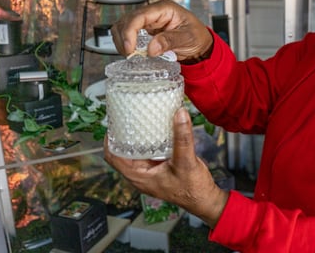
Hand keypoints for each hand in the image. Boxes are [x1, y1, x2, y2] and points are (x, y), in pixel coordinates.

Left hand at [103, 108, 228, 227]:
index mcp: (139, 177)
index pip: (113, 158)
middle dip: (123, 135)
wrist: (204, 199)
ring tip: (139, 119)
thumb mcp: (186, 162)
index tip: (113, 124)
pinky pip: (149, 151)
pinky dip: (150, 140)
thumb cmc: (192, 189)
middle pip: (123, 152)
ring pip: (136, 151)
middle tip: (126, 116)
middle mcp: (141, 174)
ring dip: (137, 137)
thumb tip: (179, 114)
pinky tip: (155, 129)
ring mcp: (150, 171)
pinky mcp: (158, 168)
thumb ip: (182, 137)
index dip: (110, 141)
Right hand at [110, 0, 212, 61]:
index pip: (139, 16)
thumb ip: (170, 41)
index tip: (130, 48)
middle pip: (127, 19)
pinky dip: (125, 42)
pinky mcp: (146, 30)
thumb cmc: (198, 37)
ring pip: (124, 25)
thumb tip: (151, 48)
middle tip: (129, 54)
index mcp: (165, 8)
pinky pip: (128, 33)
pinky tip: (131, 51)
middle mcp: (154, 12)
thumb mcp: (188, 38)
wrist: (200, 44)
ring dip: (122, 40)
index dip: (130, 31)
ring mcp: (148, 21)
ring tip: (129, 54)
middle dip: (124, 37)